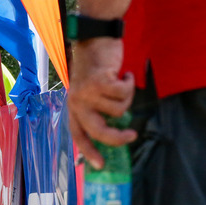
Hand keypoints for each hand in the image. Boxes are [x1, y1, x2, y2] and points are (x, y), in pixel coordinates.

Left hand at [68, 38, 136, 168]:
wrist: (96, 39)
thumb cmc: (98, 67)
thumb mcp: (92, 91)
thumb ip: (98, 109)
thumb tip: (115, 133)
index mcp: (74, 107)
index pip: (78, 135)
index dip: (89, 151)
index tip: (100, 165)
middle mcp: (77, 102)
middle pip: (99, 131)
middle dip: (117, 138)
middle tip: (131, 135)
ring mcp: (86, 92)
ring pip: (119, 109)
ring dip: (127, 96)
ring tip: (121, 82)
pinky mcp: (99, 82)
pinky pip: (124, 94)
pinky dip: (129, 83)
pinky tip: (123, 74)